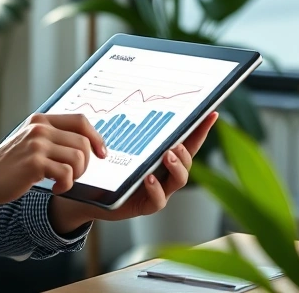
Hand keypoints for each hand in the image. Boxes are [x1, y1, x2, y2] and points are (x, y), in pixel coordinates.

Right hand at [0, 113, 105, 215]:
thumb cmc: (9, 166)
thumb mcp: (29, 142)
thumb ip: (52, 137)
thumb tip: (87, 144)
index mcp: (40, 120)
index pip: (80, 120)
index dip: (96, 137)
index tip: (102, 154)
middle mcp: (39, 128)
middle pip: (83, 142)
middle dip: (85, 163)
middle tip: (74, 176)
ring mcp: (36, 144)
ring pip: (78, 158)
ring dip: (76, 175)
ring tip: (63, 182)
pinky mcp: (34, 162)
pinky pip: (67, 174)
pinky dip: (66, 185)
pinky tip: (55, 189)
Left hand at [48, 112, 217, 232]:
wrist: (87, 194)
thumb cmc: (105, 165)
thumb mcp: (118, 142)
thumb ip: (128, 126)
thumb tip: (129, 94)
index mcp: (162, 154)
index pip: (187, 140)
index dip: (201, 129)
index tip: (211, 113)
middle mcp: (165, 172)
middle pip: (188, 160)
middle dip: (187, 149)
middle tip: (175, 142)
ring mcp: (158, 189)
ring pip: (179, 180)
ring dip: (177, 166)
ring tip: (168, 155)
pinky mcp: (145, 205)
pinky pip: (158, 200)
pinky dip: (156, 189)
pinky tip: (150, 178)